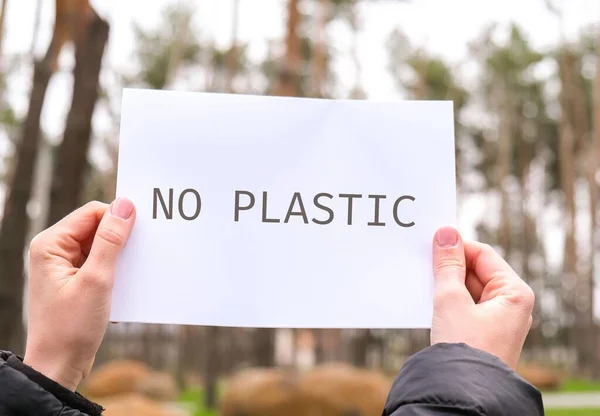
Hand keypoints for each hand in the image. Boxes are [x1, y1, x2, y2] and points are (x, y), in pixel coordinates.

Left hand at [24, 199, 135, 390]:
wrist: (60, 367)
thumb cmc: (71, 327)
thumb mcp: (97, 280)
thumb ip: (111, 240)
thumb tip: (125, 205)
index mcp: (50, 244)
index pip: (92, 213)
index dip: (118, 218)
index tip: (143, 232)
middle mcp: (54, 250)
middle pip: (97, 228)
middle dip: (120, 240)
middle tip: (139, 256)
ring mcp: (64, 266)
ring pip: (102, 246)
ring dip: (119, 259)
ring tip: (128, 277)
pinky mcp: (75, 280)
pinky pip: (101, 264)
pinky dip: (115, 273)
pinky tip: (120, 291)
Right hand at [430, 226, 533, 368]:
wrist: (463, 392)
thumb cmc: (464, 347)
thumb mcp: (451, 299)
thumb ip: (447, 265)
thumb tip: (446, 233)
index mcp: (515, 293)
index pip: (483, 254)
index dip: (456, 247)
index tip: (430, 243)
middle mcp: (511, 304)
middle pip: (476, 271)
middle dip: (449, 268)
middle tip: (423, 263)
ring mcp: (498, 320)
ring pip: (468, 289)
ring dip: (446, 285)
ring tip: (425, 284)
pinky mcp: (484, 332)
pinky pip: (465, 306)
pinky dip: (448, 301)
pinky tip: (430, 301)